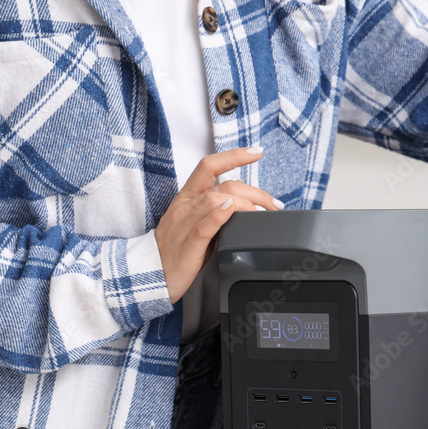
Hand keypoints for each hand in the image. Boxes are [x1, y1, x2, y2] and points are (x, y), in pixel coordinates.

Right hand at [154, 147, 283, 302]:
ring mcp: (185, 224)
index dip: (233, 156)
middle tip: (274, 204)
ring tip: (263, 211)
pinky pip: (203, 226)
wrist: (149, 274)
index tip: (256, 151)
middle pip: (222, 185)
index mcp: (187, 198)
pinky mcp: (188, 245)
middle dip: (255, 192)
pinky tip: (232, 209)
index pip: (209, 166)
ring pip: (214, 200)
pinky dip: (219, 215)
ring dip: (245, 202)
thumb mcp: (195, 223)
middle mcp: (186, 206)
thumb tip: (242, 202)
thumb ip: (214, 210)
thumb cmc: (175, 250)